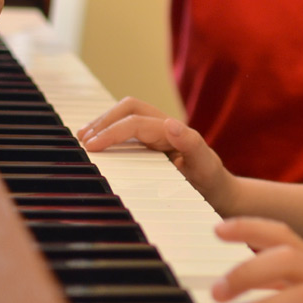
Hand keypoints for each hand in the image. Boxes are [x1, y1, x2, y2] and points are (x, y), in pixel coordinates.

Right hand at [76, 97, 235, 212]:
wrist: (220, 193)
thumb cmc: (212, 181)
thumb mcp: (205, 165)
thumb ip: (191, 143)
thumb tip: (170, 123)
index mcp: (172, 130)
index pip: (135, 122)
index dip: (111, 131)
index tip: (91, 146)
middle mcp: (164, 127)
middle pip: (128, 108)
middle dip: (104, 119)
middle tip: (83, 138)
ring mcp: (158, 133)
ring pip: (126, 116)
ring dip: (104, 123)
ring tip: (83, 138)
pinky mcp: (154, 143)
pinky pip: (129, 130)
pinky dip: (111, 132)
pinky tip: (98, 144)